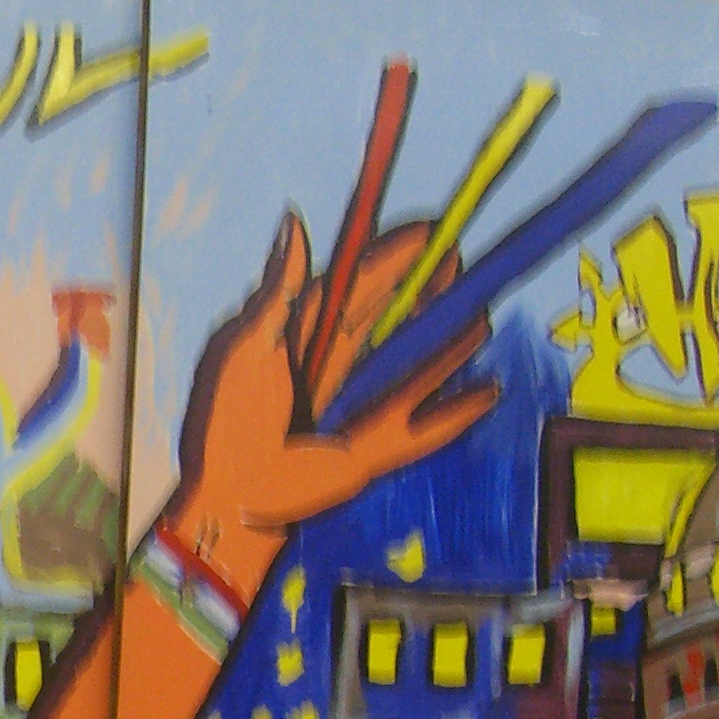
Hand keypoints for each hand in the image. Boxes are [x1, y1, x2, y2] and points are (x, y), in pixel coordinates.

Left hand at [163, 211, 497, 603]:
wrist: (230, 497)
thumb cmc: (228, 422)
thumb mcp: (250, 347)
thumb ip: (281, 289)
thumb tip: (293, 220)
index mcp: (306, 338)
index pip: (360, 287)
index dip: (395, 259)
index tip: (431, 232)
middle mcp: (338, 367)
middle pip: (396, 321)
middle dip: (429, 293)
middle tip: (462, 263)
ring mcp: (360, 409)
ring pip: (418, 370)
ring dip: (452, 347)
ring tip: (482, 319)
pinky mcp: (375, 451)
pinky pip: (426, 430)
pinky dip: (458, 415)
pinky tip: (490, 391)